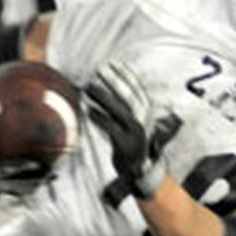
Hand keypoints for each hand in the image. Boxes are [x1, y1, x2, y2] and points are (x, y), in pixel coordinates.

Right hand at [0, 102, 49, 195]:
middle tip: (55, 172)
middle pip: (19, 186)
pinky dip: (31, 181)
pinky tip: (46, 170)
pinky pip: (18, 186)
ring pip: (20, 190)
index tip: (37, 163)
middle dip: (36, 181)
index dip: (21, 167)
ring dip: (37, 184)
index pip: (5, 170)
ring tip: (55, 175)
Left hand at [85, 61, 180, 199]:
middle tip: (99, 69)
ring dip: (103, 96)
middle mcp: (143, 120)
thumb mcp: (134, 123)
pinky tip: (89, 110)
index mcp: (146, 113)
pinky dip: (100, 118)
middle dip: (114, 81)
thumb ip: (128, 108)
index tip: (114, 63)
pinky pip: (111, 128)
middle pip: (128, 96)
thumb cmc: (133, 144)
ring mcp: (135, 133)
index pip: (137, 89)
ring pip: (118, 110)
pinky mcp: (125, 144)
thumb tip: (115, 87)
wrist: (140, 171)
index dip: (126, 75)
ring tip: (89, 87)